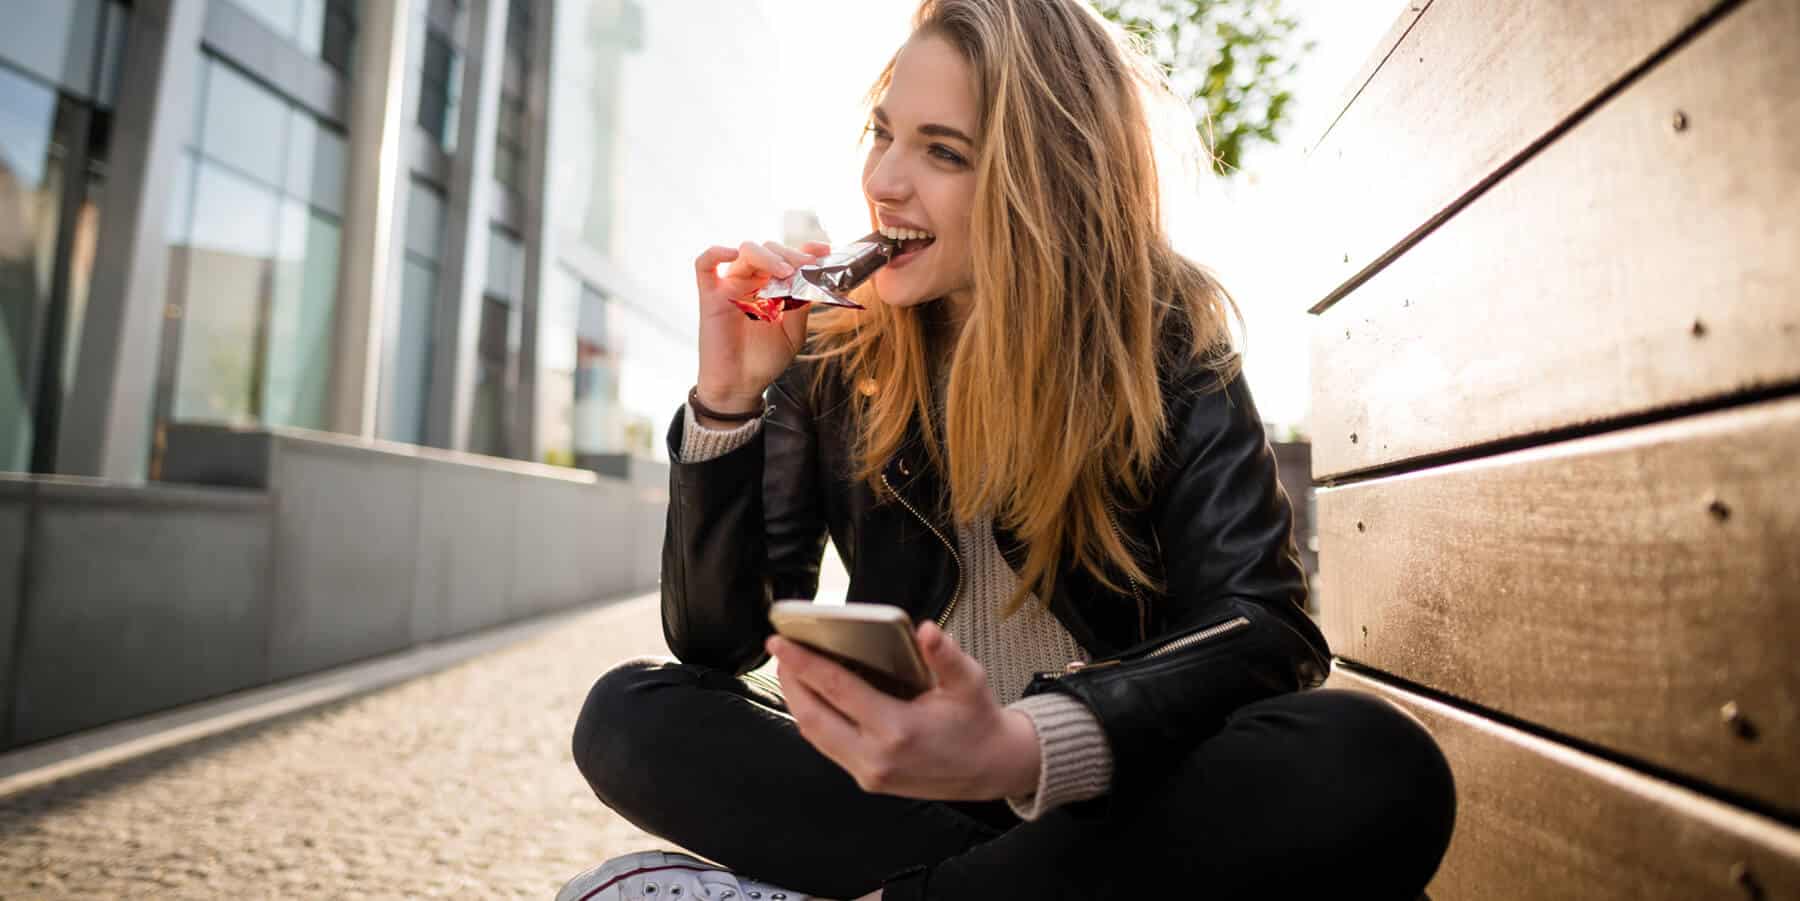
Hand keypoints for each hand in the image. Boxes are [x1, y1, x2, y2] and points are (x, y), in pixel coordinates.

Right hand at [693, 240, 831, 412]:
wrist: (740, 384)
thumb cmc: (765, 359)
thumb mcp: (793, 333)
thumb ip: (800, 305)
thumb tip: (810, 278)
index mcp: (774, 287)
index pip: (789, 257)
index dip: (807, 249)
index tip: (824, 250)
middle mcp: (754, 281)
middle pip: (770, 249)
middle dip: (789, 254)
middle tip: (804, 267)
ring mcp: (731, 285)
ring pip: (745, 251)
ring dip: (767, 256)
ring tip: (783, 272)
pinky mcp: (710, 295)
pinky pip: (704, 264)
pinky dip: (715, 252)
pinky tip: (731, 254)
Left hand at [766, 621, 1042, 801]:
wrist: (990, 768)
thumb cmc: (977, 720)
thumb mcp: (969, 682)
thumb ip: (945, 656)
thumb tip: (926, 630)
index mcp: (898, 730)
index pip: (837, 690)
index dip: (804, 663)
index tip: (780, 641)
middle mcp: (876, 756)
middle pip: (813, 716)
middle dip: (790, 681)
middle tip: (779, 650)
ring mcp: (868, 773)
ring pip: (815, 735)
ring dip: (797, 701)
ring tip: (791, 668)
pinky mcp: (867, 780)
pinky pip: (828, 746)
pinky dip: (814, 718)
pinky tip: (812, 695)